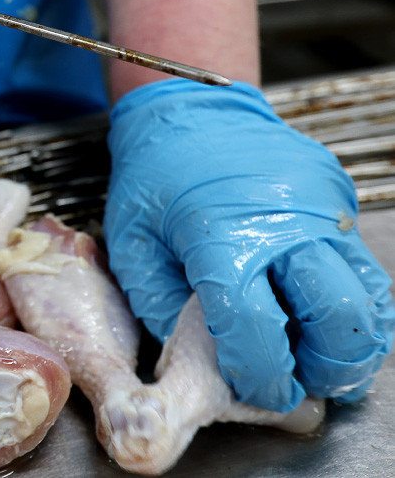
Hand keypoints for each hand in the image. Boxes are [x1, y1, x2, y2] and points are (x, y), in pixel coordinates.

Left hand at [104, 79, 393, 411]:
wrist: (192, 107)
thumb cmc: (154, 175)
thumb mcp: (131, 242)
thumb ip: (160, 305)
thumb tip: (198, 360)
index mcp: (221, 234)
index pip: (258, 328)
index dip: (261, 376)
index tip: (256, 392)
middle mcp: (285, 221)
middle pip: (339, 319)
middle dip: (325, 369)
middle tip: (300, 383)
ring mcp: (322, 207)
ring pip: (370, 298)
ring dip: (350, 343)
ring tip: (319, 359)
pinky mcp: (340, 198)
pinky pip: (365, 268)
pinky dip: (354, 305)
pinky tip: (324, 318)